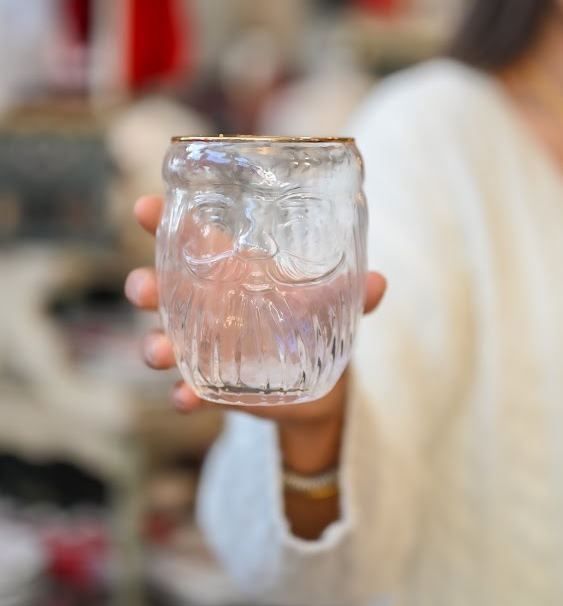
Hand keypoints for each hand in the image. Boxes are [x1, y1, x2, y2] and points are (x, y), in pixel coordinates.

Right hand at [125, 195, 385, 425]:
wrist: (322, 385)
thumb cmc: (316, 322)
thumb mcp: (334, 303)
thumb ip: (352, 293)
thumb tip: (378, 283)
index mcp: (229, 269)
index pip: (185, 236)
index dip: (161, 220)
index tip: (145, 207)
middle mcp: (206, 304)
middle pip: (159, 287)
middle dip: (143, 285)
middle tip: (142, 287)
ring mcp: (203, 346)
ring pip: (162, 340)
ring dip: (153, 344)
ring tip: (159, 351)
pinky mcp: (212, 386)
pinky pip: (187, 390)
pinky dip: (183, 395)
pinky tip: (186, 398)